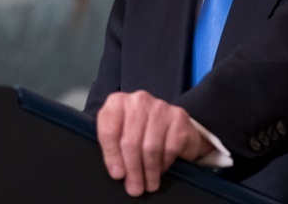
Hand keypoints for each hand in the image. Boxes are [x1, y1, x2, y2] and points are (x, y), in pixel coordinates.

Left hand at [96, 90, 214, 196]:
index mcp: (117, 103)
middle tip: (134, 187)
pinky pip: (169, 147)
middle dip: (132, 169)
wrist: (172, 125)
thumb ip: (114, 150)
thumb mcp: (121, 136)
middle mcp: (138, 100)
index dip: (111, 156)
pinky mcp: (178, 116)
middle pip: (130, 142)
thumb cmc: (141, 132)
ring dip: (149, 171)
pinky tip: (161, 169)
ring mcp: (160, 106)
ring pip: (150, 147)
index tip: (117, 174)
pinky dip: (164, 163)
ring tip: (149, 184)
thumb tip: (118, 172)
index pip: (108, 130)